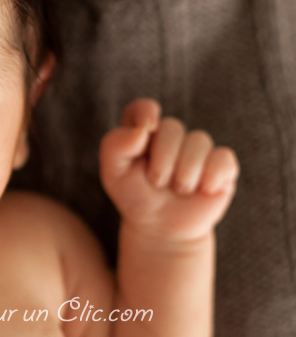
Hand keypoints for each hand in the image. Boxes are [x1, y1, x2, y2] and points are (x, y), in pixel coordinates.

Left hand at [99, 98, 238, 241]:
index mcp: (141, 132)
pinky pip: (223, 157)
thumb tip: (143, 129)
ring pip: (199, 140)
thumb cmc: (135, 196)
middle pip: (172, 127)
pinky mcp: (220, 164)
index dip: (145, 111)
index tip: (147, 127)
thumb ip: (116, 146)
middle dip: (163, 159)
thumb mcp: (113, 174)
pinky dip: (212, 176)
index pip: (142, 108)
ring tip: (178, 189)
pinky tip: (203, 190)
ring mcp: (196, 148)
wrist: (161, 227)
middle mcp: (170, 135)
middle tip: (156, 182)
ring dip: (185, 172)